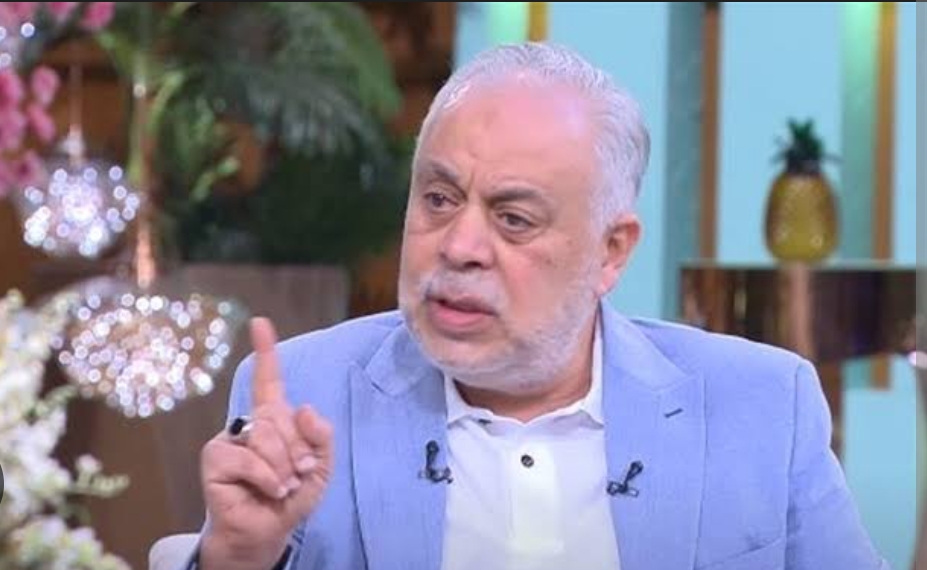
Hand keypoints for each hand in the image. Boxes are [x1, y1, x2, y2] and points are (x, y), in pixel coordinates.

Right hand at [199, 318, 333, 569]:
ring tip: (282, 487)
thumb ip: (322, 438)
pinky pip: (249, 458)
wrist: (267, 532)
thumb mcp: (320, 468)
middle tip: (298, 476)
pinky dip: (267, 478)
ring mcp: (230, 439)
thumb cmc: (290, 498)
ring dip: (284, 468)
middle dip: (298, 451)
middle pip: (281, 418)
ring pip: (267, 437)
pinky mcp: (214, 457)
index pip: (269, 381)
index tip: (260, 323)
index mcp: (274, 420)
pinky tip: (269, 492)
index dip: (266, 351)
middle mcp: (249, 424)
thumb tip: (304, 407)